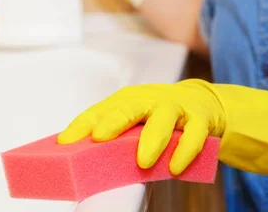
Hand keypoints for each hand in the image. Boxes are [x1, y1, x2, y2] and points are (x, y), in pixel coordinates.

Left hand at [59, 80, 224, 174]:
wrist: (203, 104)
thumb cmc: (159, 116)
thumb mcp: (137, 120)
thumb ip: (116, 137)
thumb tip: (81, 164)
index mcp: (128, 100)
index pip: (100, 111)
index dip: (82, 125)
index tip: (65, 142)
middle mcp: (150, 100)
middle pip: (130, 107)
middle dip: (114, 121)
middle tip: (99, 138)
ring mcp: (176, 108)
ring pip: (163, 119)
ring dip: (153, 139)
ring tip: (143, 161)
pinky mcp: (200, 120)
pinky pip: (194, 135)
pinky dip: (185, 150)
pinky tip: (175, 167)